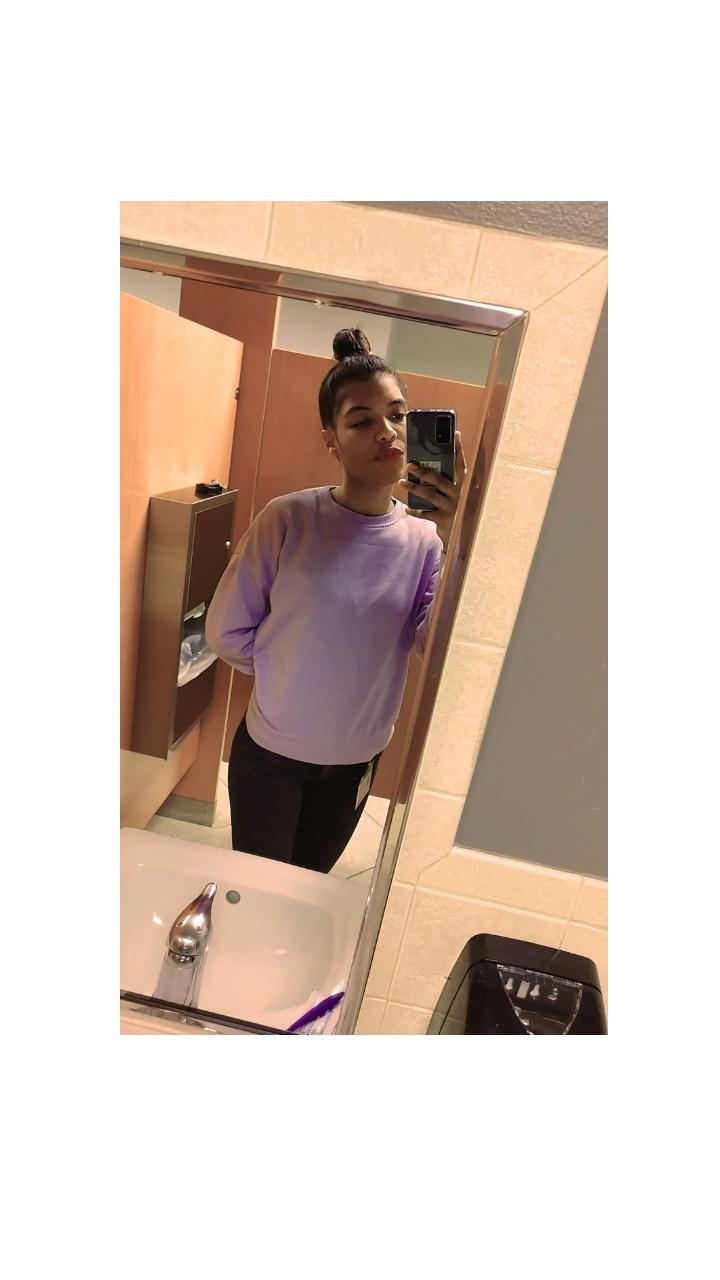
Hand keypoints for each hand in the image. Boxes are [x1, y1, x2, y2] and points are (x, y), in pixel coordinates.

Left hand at [398, 430, 466, 551]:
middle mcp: (456, 493)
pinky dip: (415, 510)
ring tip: (401, 483)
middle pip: (439, 480)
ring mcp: (451, 506)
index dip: (459, 450)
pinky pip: (427, 513)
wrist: (450, 531)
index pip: (460, 464)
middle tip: (409, 465)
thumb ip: (437, 475)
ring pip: (431, 495)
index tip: (456, 434)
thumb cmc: (444, 504)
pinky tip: (406, 508)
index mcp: (458, 483)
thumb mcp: (444, 489)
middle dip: (424, 471)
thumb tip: (420, 458)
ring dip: (414, 488)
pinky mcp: (444, 519)